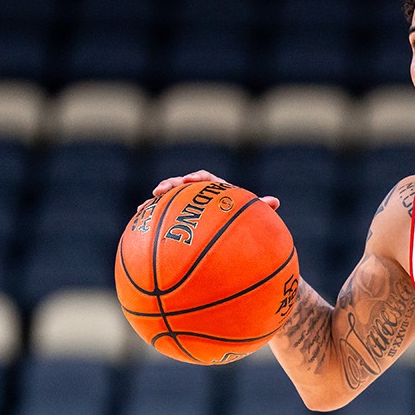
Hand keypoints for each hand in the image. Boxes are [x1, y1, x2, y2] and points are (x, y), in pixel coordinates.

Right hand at [149, 170, 279, 210]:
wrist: (232, 235)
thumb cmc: (242, 222)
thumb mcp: (250, 216)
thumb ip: (259, 208)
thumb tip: (275, 202)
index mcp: (215, 190)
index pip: (205, 179)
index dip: (196, 179)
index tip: (190, 182)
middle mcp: (198, 196)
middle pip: (181, 186)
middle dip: (171, 186)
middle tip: (162, 189)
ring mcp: (186, 207)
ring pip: (168, 201)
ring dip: (156, 202)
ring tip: (144, 206)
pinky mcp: (177, 219)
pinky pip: (162, 217)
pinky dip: (150, 218)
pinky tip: (139, 222)